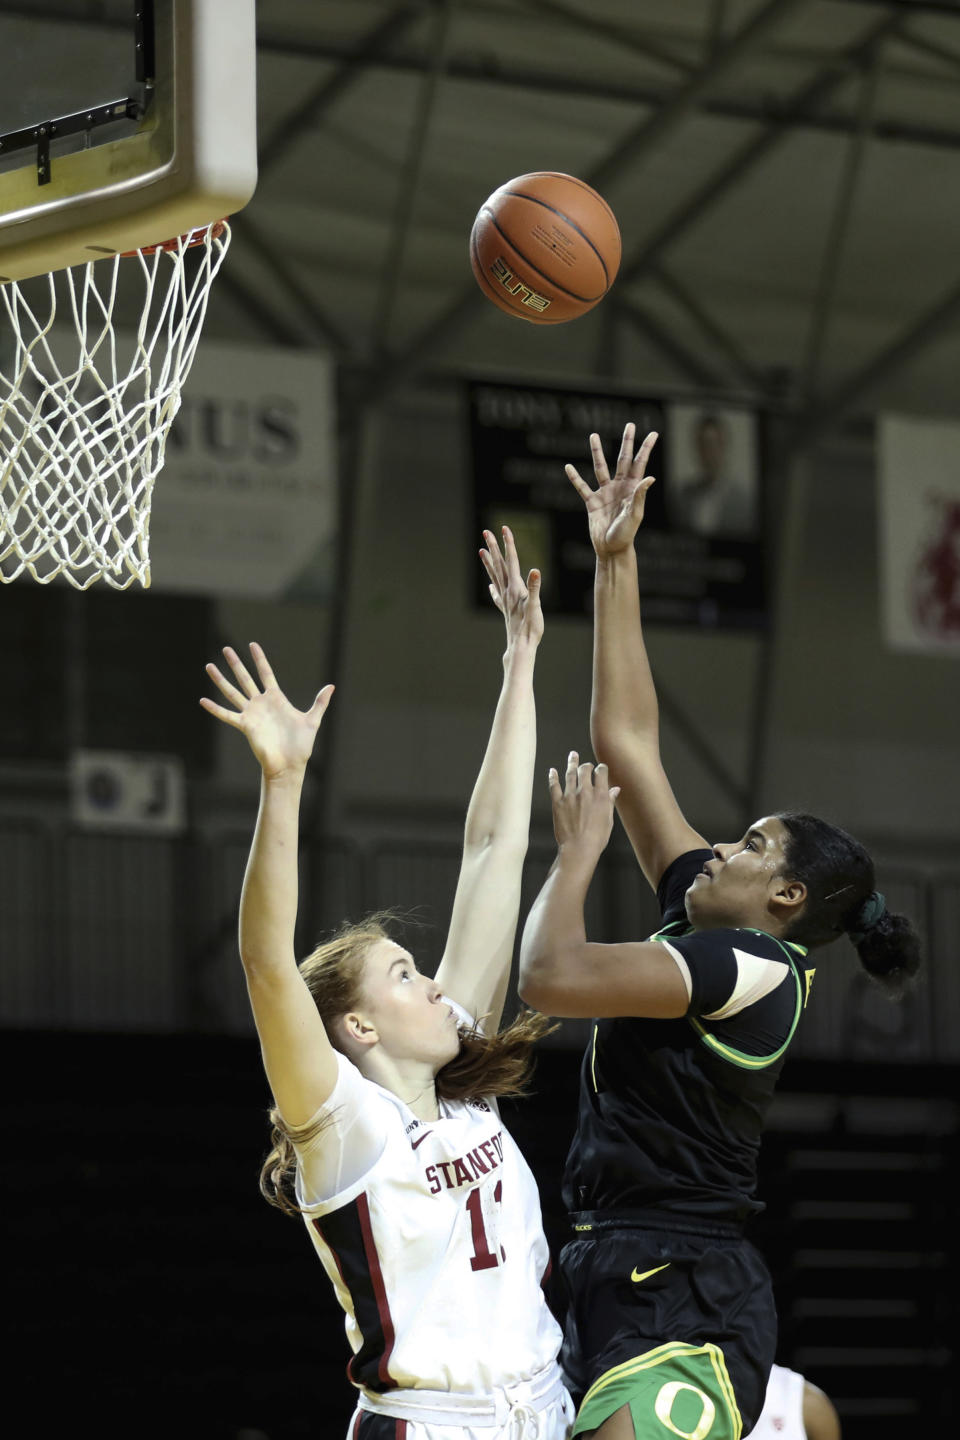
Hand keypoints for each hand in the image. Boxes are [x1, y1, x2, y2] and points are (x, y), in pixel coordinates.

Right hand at [200, 643, 333, 780]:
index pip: (266, 673)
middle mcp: (261, 703)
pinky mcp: (245, 726)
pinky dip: (215, 709)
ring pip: (232, 692)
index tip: (252, 645)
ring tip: (209, 666)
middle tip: (226, 648)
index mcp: (276, 699)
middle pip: (245, 678)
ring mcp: (251, 714)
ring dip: (221, 680)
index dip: (259, 659)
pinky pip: (227, 715)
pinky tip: (202, 700)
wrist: (290, 765)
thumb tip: (331, 686)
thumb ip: (320, 703)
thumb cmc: (300, 745)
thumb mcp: (312, 720)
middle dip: (236, 663)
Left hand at [480, 525, 543, 650]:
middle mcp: (507, 592)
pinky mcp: (505, 609)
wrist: (521, 646)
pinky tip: (490, 585)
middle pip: (499, 565)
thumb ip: (535, 588)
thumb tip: (536, 570)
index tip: (504, 528)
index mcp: (515, 588)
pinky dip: (493, 586)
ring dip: (489, 562)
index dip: (508, 543)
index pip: (512, 560)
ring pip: (495, 576)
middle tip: (486, 531)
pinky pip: (497, 594)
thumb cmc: (530, 628)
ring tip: (481, 551)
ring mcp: (505, 600)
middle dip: (493, 547)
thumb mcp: (536, 606)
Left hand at [549, 752, 620, 858]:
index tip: (600, 769)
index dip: (601, 768)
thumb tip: (615, 789)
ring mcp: (570, 796)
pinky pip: (554, 786)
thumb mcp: (608, 819)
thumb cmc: (597, 838)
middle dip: (586, 765)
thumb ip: (610, 801)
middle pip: (585, 770)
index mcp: (600, 796)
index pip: (601, 772)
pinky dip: (553, 777)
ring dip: (572, 763)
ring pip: (570, 774)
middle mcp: (585, 792)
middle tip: (586, 766)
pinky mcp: (557, 803)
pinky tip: (552, 771)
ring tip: (572, 756)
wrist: (579, 849)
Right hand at [566, 423, 657, 557]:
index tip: (653, 433)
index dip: (646, 448)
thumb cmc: (626, 534)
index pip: (639, 463)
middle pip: (622, 459)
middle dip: (626, 442)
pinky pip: (582, 487)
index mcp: (631, 488)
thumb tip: (650, 477)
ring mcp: (605, 493)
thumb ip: (640, 495)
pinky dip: (575, 478)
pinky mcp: (592, 502)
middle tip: (630, 425)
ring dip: (597, 452)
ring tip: (593, 435)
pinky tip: (568, 467)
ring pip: (600, 467)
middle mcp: (619, 487)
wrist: (611, 549)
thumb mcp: (634, 515)